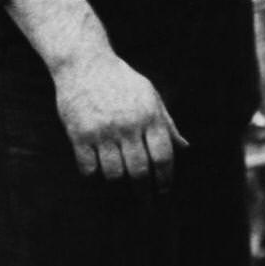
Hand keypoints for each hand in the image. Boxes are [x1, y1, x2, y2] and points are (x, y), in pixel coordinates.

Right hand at [52, 48, 187, 187]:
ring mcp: (103, 131)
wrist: (84, 62)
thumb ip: (167, 123)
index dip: (166, 179)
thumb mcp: (149, 95)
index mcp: (149, 116)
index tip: (164, 190)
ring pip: (114, 174)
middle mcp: (128, 125)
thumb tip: (185, 147)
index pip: (163, 157)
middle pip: (140, 171)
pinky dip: (94, 175)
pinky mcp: (80, 134)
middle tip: (146, 203)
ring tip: (121, 185)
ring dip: (119, 184)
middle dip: (144, 192)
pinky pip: (89, 168)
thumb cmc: (120, 79)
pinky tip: (97, 172)